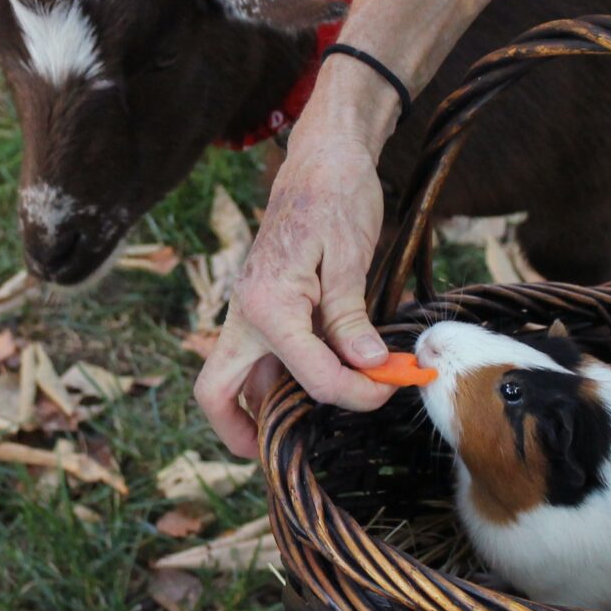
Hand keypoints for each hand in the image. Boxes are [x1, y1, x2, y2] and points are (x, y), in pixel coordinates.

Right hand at [195, 124, 396, 457]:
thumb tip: (368, 367)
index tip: (391, 385)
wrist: (323, 158)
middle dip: (243, 432)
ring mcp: (248, 315)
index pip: (310, 377)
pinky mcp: (262, 312)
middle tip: (284, 451)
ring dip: (266, 409)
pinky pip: (261, 361)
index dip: (356, 393)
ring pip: (236, 382)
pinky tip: (326, 382)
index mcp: (266, 305)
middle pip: (219, 393)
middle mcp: (245, 315)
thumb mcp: (349, 256)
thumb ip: (352, 318)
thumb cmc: (335, 197)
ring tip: (314, 421)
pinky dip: (285, 381)